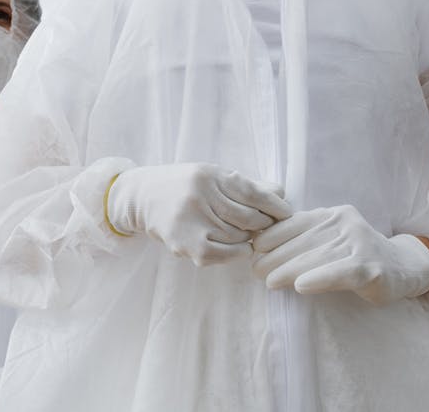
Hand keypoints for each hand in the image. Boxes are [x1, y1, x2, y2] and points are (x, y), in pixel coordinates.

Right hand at [107, 164, 291, 265]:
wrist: (141, 197)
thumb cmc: (184, 184)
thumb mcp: (212, 175)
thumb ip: (244, 185)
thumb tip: (281, 192)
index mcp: (210, 175)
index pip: (252, 192)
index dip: (274, 205)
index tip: (287, 213)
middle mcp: (200, 195)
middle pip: (247, 218)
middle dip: (263, 225)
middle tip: (267, 227)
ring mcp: (191, 220)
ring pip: (236, 237)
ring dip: (247, 239)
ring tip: (247, 235)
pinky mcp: (184, 242)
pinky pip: (220, 254)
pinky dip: (234, 253)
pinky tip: (237, 248)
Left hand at [251, 205, 428, 304]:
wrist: (403, 268)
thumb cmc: (357, 256)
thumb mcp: (332, 240)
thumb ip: (306, 239)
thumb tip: (261, 246)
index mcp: (333, 214)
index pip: (296, 222)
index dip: (272, 235)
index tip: (252, 248)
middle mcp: (345, 223)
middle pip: (304, 241)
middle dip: (275, 256)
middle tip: (254, 270)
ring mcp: (360, 243)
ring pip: (317, 257)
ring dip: (289, 269)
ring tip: (269, 281)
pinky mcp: (371, 267)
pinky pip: (341, 272)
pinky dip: (320, 278)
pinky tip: (301, 286)